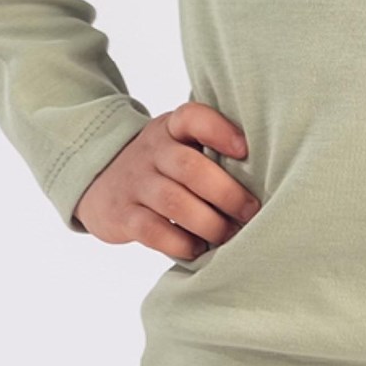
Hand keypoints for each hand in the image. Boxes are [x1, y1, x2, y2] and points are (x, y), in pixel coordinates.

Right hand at [73, 101, 260, 259]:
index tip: (246, 150)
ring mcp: (135, 182)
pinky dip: (180, 243)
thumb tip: (267, 174)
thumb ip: (211, 149)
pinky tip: (197, 249)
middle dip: (226, 193)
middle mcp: (152, 150)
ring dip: (209, 223)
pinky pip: (153, 230)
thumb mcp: (179, 143)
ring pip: (174, 202)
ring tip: (228, 236)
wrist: (98, 176)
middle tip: (250, 213)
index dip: (220, 130)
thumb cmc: (161, 163)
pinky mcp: (122, 214)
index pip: (193, 117)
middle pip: (190, 167)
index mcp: (171, 128)